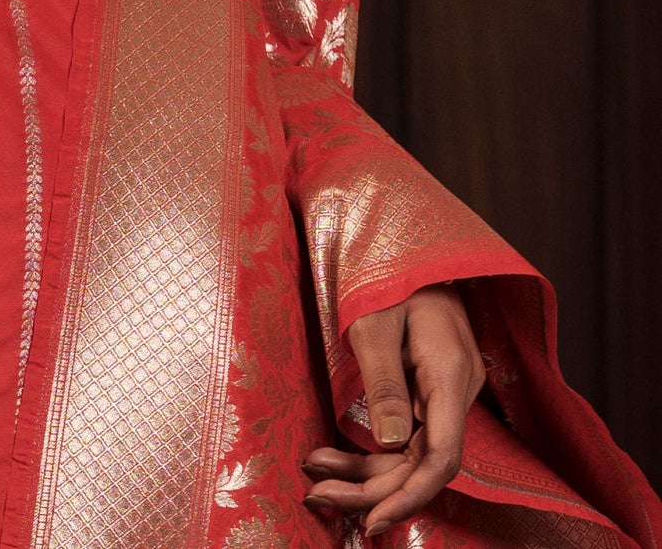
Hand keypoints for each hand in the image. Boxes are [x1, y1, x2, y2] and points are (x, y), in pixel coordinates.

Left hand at [302, 283, 485, 534]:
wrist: (407, 249)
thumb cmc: (386, 272)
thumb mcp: (374, 321)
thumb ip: (383, 381)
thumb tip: (389, 443)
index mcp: (450, 376)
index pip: (441, 459)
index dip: (409, 497)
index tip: (371, 520)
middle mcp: (455, 393)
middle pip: (420, 464)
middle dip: (371, 489)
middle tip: (317, 495)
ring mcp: (443, 394)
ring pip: (409, 454)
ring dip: (364, 473)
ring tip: (316, 479)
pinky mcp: (427, 392)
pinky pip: (404, 436)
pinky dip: (369, 452)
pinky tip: (333, 458)